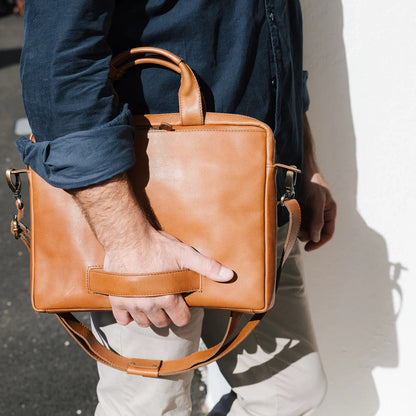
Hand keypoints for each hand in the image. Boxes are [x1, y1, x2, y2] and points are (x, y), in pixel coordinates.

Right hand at [69, 173, 232, 329]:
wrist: (128, 237)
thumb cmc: (157, 245)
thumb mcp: (185, 254)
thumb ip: (207, 267)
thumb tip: (230, 275)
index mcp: (169, 298)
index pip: (181, 320)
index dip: (183, 312)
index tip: (181, 304)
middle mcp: (150, 306)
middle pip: (162, 323)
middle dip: (167, 314)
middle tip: (167, 300)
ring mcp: (132, 304)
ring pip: (144, 322)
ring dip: (149, 315)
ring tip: (152, 301)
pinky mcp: (117, 299)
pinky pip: (123, 319)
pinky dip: (128, 315)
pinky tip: (133, 305)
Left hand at [298, 172, 336, 250]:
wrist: (300, 169)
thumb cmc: (313, 183)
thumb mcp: (317, 201)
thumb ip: (317, 220)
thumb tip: (316, 238)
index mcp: (329, 212)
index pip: (328, 233)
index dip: (319, 242)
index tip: (308, 248)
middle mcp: (320, 214)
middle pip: (315, 233)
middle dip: (307, 235)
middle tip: (297, 234)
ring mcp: (309, 212)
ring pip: (305, 228)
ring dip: (299, 230)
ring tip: (294, 226)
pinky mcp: (299, 209)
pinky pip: (297, 221)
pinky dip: (294, 223)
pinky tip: (291, 220)